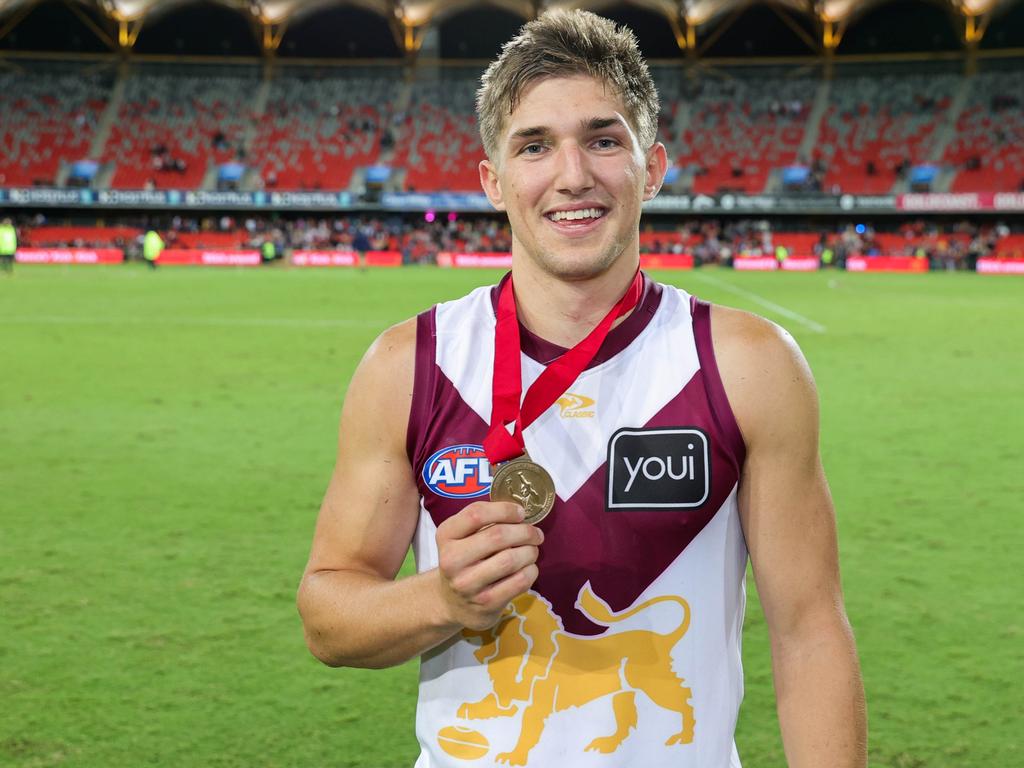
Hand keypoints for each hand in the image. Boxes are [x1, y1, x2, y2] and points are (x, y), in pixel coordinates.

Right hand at [435, 501, 543, 630]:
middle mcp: (452, 560)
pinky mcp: (486, 603)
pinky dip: (531, 571)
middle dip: (525, 531)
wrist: (452, 603)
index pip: (476, 514)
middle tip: (535, 534)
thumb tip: (521, 513)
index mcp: (446, 536)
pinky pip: (519, 581)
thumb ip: (485, 522)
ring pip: (510, 559)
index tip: (521, 513)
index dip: (505, 510)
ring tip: (532, 550)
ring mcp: (468, 584)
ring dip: (530, 551)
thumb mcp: (462, 537)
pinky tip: (529, 568)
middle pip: (498, 536)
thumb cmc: (465, 561)